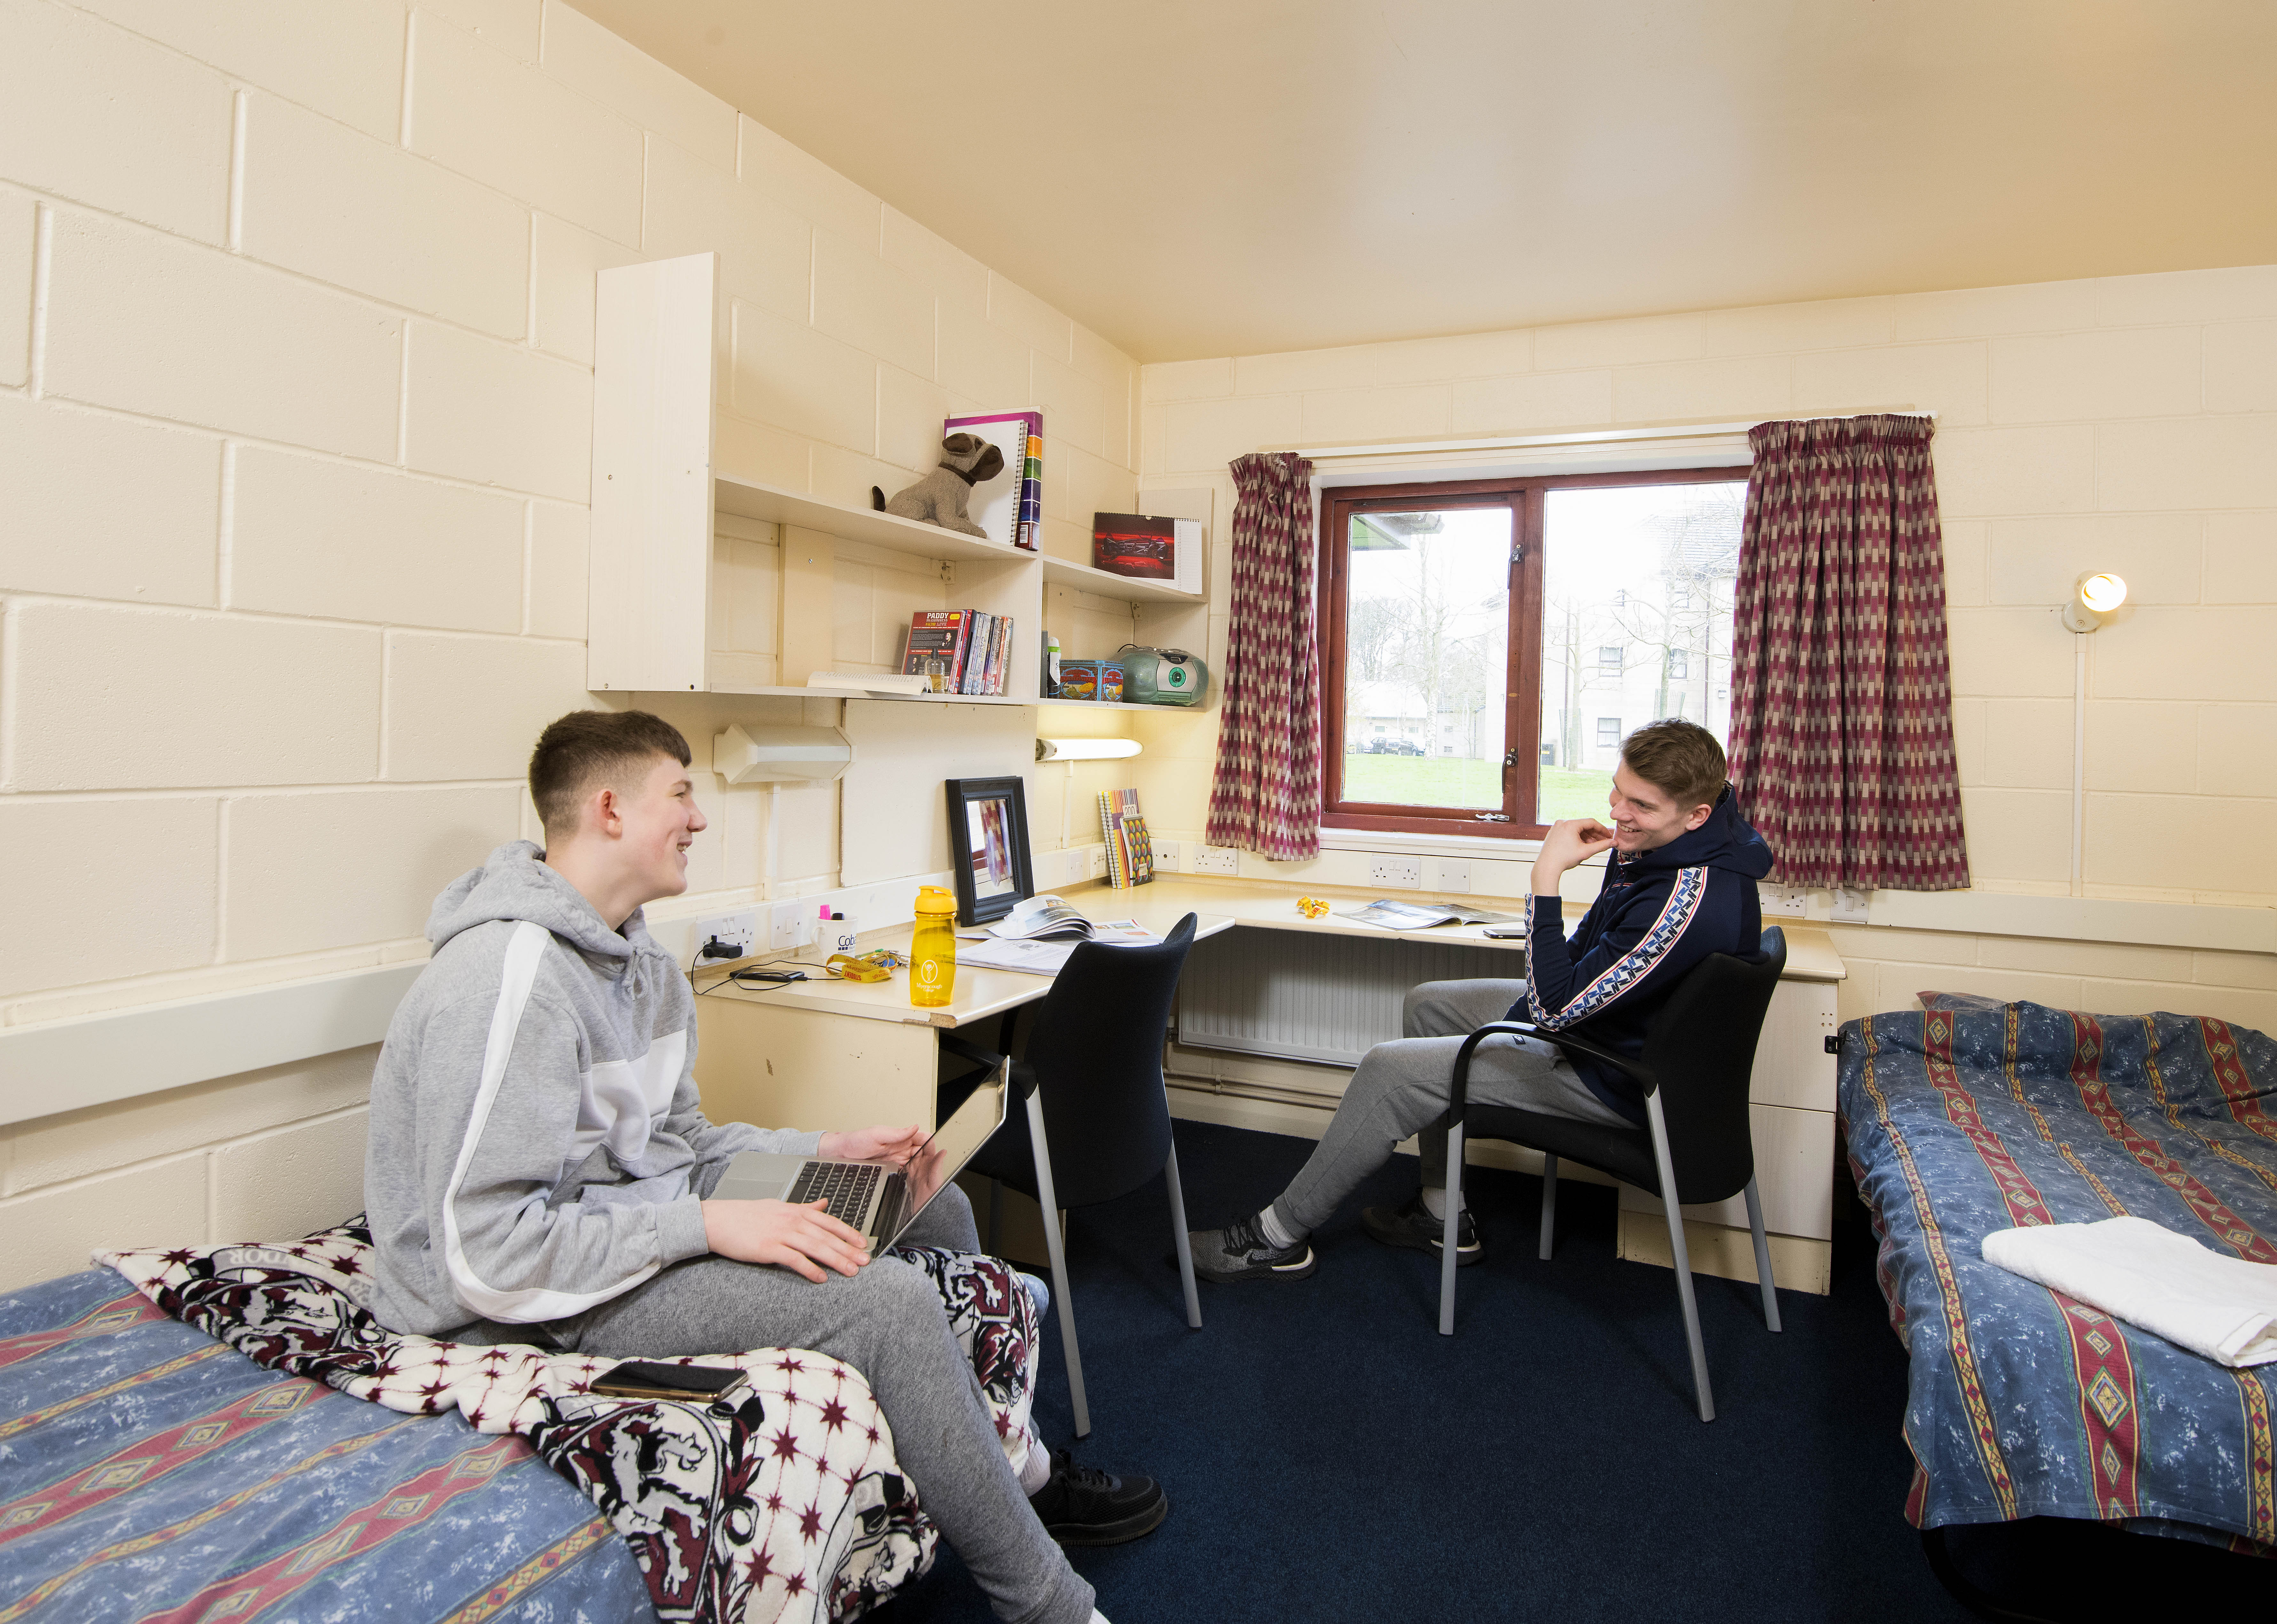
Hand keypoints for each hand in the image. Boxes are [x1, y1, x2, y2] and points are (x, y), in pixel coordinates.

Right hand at [702, 1198, 870, 1281]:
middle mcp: (791, 1220)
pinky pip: (794, 1259)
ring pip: (815, 1247)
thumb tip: (824, 1203)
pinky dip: (809, 1269)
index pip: (829, 1221)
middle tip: (866, 1261)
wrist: (717, 1220)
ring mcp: (780, 1233)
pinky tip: (821, 1278)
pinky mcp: (768, 1248)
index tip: (863, 1243)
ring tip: (851, 1271)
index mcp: (795, 1210)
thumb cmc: (746, 1215)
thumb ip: (804, 1207)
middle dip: (848, 1249)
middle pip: (826, 1236)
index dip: (848, 1232)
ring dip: (836, 1260)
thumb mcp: (779, 1206)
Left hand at [819, 1124, 925, 1166]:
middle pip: (921, 1151)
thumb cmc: (856, 1141)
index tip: (935, 1149)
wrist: (841, 1154)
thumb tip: (915, 1127)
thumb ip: (897, 1133)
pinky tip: (914, 1179)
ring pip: (915, 1163)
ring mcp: (896, 1158)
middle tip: (933, 1166)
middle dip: (929, 1157)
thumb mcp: (877, 1134)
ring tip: (927, 1175)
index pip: (921, 1137)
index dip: (929, 1142)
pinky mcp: (890, 1168)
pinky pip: (905, 1171)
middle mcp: (900, 1147)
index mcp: (899, 1136)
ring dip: (921, 1167)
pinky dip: (911, 1174)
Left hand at [1532, 817, 1615, 893]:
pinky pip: (1568, 833)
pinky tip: (1581, 846)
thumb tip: (1613, 843)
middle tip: (1603, 842)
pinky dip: (1576, 838)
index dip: (1602, 829)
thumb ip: (1602, 846)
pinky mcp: (1553, 833)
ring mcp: (1556, 828)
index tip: (1608, 836)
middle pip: (1583, 826)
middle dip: (1594, 835)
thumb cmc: (1563, 859)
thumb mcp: (1586, 852)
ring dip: (1586, 837)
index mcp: (1570, 824)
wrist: (1547, 867)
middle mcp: (1562, 823)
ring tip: (1591, 847)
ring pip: (1576, 830)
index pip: (1591, 822)